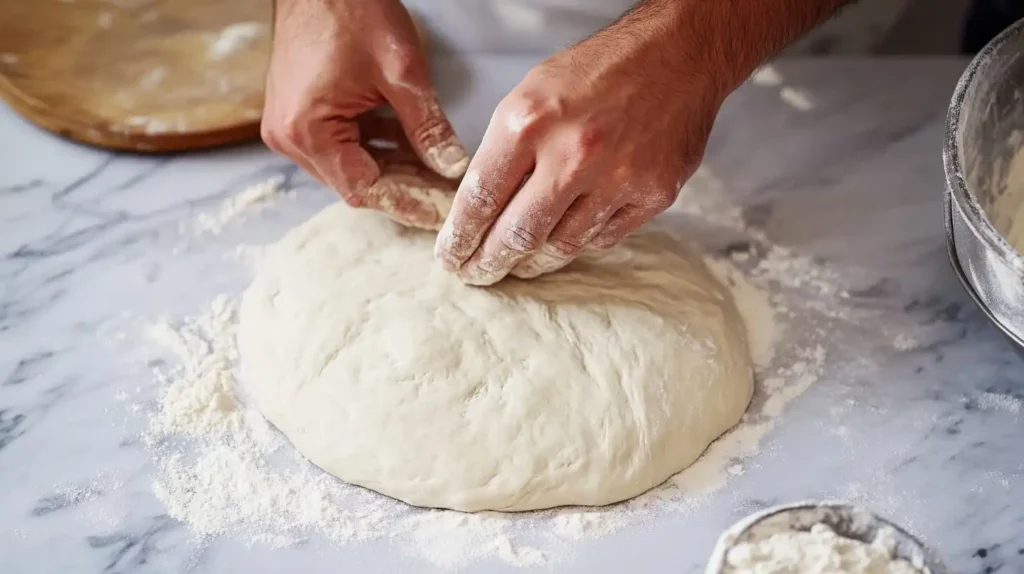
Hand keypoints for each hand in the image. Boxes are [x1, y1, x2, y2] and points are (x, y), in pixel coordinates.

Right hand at [261, 0, 467, 227]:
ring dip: (391, 166)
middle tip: (445, 192)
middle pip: (355, 182)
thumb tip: (451, 167)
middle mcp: (290, 138)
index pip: (365, 188)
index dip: (407, 202)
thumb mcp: (402, 72)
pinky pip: (339, 143)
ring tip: (434, 167)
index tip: (441, 212)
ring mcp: (289, 126)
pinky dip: (373, 146)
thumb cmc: (352, 9)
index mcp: (308, 131)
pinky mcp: (296, 113)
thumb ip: (427, 126)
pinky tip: (408, 142)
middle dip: (403, 186)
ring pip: (349, 165)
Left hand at [434, 3, 727, 285]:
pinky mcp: (653, 194)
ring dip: (532, 262)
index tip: (450, 256)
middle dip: (488, 263)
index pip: (481, 198)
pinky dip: (577, 244)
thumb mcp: (533, 91)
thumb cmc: (600, 68)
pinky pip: (602, 239)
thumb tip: (483, 206)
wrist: (679, 53)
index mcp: (531, 121)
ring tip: (516, 266)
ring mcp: (618, 178)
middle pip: (517, 235)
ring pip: (561, 246)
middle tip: (475, 276)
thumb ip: (507, 150)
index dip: (460, 237)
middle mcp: (573, 154)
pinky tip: (562, 242)